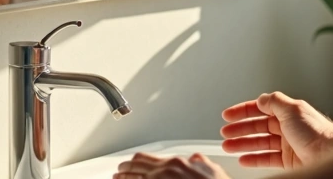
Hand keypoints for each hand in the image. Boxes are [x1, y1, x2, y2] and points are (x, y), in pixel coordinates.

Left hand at [114, 152, 228, 178]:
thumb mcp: (214, 172)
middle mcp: (163, 173)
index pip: (145, 158)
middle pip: (134, 168)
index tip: (126, 165)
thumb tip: (195, 158)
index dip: (132, 162)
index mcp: (176, 164)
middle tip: (118, 173)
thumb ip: (201, 163)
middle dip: (123, 170)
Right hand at [220, 92, 332, 169]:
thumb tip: (261, 98)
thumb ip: (274, 101)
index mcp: (288, 112)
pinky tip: (243, 158)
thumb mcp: (292, 109)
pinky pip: (267, 159)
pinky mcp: (288, 161)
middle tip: (225, 132)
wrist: (330, 154)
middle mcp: (287, 127)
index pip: (261, 108)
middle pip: (258, 126)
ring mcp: (288, 144)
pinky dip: (254, 159)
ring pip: (260, 143)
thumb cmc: (317, 133)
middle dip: (240, 128)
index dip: (243, 111)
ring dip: (242, 144)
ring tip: (228, 146)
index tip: (228, 115)